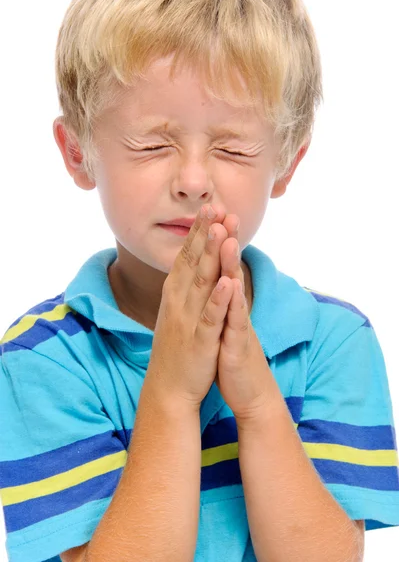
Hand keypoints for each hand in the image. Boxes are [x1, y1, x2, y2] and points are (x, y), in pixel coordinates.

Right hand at [144, 204, 235, 410]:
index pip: (186, 257)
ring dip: (211, 256)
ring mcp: (188, 321)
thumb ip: (185, 288)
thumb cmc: (176, 348)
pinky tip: (227, 281)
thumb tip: (191, 265)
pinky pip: (211, 317)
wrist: (168, 389)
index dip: (198, 232)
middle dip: (204, 234)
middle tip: (213, 206)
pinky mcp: (200, 341)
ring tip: (221, 230)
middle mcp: (179, 302)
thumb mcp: (177, 312)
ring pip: (202, 283)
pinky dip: (219, 299)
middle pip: (193, 262)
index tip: (208, 208)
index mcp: (175, 295)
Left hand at [211, 221, 271, 420]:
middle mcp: (232, 308)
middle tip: (225, 211)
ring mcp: (237, 324)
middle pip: (229, 269)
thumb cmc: (231, 356)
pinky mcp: (239, 345)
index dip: (213, 241)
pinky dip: (233, 302)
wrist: (248, 392)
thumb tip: (214, 280)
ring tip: (228, 237)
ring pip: (234, 289)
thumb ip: (220, 301)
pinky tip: (231, 285)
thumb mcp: (222, 323)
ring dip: (231, 263)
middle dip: (226, 240)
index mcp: (224, 303)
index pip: (218, 266)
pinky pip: (236, 321)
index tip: (209, 214)